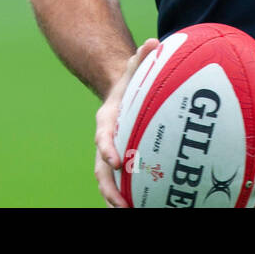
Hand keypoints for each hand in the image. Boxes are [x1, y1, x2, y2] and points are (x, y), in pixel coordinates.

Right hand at [94, 37, 159, 207]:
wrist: (122, 94)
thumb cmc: (131, 83)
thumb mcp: (134, 68)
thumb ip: (142, 58)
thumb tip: (154, 42)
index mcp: (106, 121)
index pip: (102, 138)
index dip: (107, 149)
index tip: (116, 160)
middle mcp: (105, 142)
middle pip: (101, 169)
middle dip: (108, 187)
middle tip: (120, 202)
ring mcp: (111, 155)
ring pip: (108, 182)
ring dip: (115, 198)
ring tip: (128, 211)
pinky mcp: (122, 163)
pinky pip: (123, 183)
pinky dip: (128, 196)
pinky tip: (142, 207)